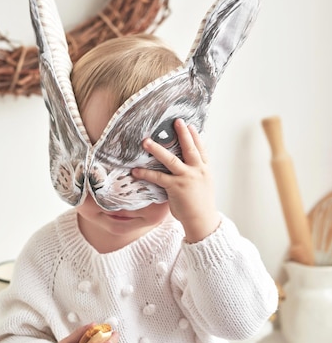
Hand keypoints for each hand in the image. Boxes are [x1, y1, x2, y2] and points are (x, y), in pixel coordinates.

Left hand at [132, 119, 219, 242]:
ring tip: (146, 142)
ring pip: (171, 159)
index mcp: (205, 170)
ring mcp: (187, 178)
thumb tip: (186, 166)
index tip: (190, 126)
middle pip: (190, 148)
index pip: (201, 149)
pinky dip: (146, 174)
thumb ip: (196, 173)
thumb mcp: (204, 185)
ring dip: (157, 149)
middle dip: (183, 134)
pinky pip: (158, 178)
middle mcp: (198, 171)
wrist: (203, 221)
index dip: (195, 136)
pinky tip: (136, 171)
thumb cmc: (201, 205)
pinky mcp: (176, 187)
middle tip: (176, 121)